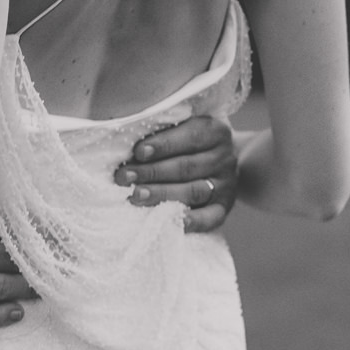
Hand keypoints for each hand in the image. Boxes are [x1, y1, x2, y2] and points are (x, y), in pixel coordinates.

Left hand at [114, 114, 238, 232]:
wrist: (219, 162)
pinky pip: (210, 217)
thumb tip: (130, 147)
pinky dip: (190, 220)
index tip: (138, 152)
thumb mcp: (181, 129)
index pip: (190, 136)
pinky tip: (167, 219)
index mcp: (215, 132)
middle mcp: (224, 158)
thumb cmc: (186, 143)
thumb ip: (163, 131)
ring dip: (161, 194)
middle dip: (151, 172)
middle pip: (186, 166)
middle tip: (123, 178)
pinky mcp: (224, 207)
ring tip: (135, 196)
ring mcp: (226, 185)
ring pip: (193, 191)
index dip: (163, 145)